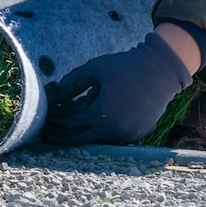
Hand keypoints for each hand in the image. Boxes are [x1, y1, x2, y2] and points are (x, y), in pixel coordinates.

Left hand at [38, 32, 192, 145]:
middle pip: (78, 140)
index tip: (45, 118)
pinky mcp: (135, 136)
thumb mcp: (95, 67)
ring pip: (95, 141)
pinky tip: (91, 126)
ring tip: (67, 129)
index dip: (54, 120)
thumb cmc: (125, 65)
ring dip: (81, 135)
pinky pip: (111, 139)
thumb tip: (53, 91)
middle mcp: (112, 129)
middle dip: (60, 137)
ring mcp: (125, 135)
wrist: (161, 70)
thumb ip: (72, 81)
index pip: (68, 123)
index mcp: (100, 112)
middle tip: (47, 134)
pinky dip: (100, 133)